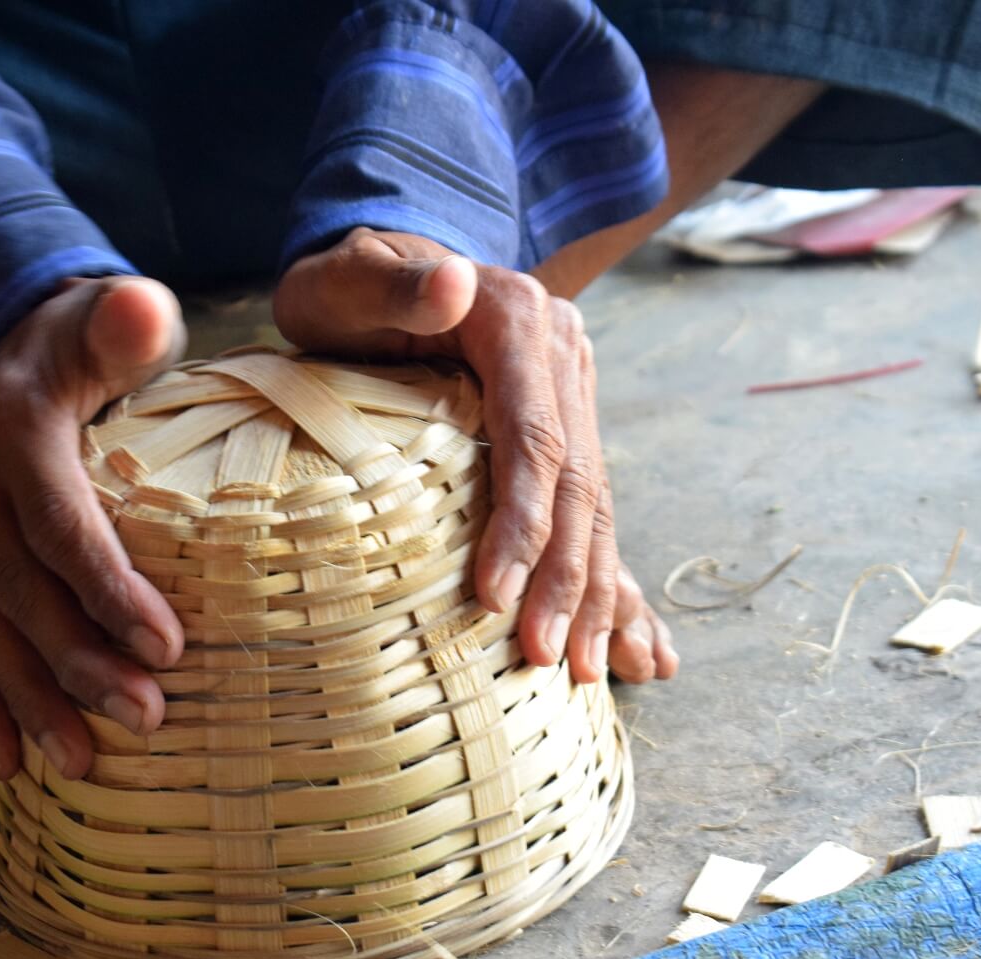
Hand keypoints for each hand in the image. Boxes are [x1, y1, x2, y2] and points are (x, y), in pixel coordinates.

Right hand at [0, 278, 186, 787]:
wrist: (2, 352)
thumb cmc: (79, 345)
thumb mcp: (102, 319)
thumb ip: (123, 321)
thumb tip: (139, 308)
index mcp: (6, 430)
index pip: (59, 523)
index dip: (109, 589)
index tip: (168, 649)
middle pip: (19, 590)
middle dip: (79, 663)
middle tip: (144, 721)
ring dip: (25, 702)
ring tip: (77, 763)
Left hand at [273, 228, 677, 684]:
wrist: (384, 267)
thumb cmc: (346, 285)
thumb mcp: (347, 277)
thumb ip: (392, 282)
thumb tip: (454, 280)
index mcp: (519, 322)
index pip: (534, 436)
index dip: (523, 522)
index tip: (498, 598)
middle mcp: (562, 356)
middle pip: (578, 480)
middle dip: (567, 577)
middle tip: (550, 660)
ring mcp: (571, 392)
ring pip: (596, 502)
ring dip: (596, 590)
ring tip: (588, 670)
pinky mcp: (565, 423)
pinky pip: (593, 505)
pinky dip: (610, 575)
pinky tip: (634, 642)